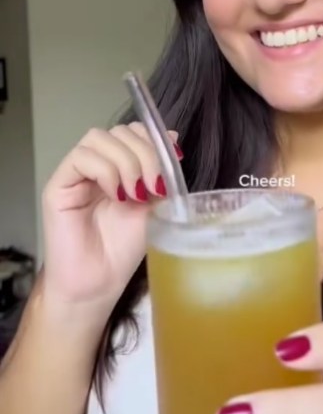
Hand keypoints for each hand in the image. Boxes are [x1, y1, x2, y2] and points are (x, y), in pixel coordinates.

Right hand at [41, 123, 181, 307]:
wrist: (99, 282)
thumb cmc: (123, 249)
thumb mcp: (155, 205)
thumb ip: (161, 173)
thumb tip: (173, 136)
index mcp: (120, 167)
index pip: (133, 131)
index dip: (153, 140)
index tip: (172, 163)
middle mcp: (97, 165)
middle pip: (119, 131)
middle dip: (145, 153)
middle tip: (154, 186)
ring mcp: (77, 173)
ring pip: (99, 138)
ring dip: (126, 161)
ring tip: (135, 194)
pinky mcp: (59, 185)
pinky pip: (81, 158)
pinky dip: (105, 170)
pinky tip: (116, 194)